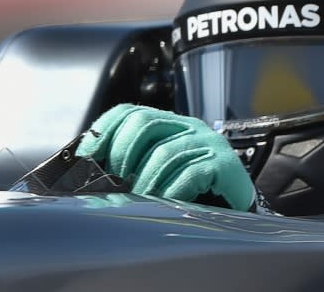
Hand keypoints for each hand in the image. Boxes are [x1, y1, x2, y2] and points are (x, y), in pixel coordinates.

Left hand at [75, 104, 254, 210]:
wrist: (237, 212)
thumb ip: (132, 166)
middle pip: (144, 123)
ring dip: (144, 182)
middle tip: (113, 184)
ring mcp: (209, 142)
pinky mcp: (225, 164)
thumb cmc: (193, 196)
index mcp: (170, 124)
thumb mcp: (159, 174)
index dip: (104, 131)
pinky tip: (165, 204)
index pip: (130, 111)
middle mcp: (189, 126)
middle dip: (120, 155)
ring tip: (138, 202)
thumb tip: (89, 171)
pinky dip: (171, 191)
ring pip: (164, 153)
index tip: (87, 157)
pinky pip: (190, 173)